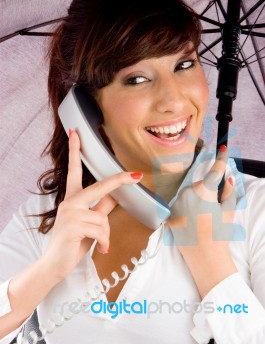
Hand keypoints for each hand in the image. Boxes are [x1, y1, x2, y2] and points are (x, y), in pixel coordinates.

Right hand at [41, 130, 142, 280]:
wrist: (54, 265)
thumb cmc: (72, 242)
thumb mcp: (88, 223)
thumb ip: (99, 208)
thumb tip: (114, 196)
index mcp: (72, 199)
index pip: (73, 170)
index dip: (75, 151)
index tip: (75, 133)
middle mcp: (70, 202)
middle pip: (99, 187)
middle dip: (119, 180)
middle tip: (136, 176)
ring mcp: (70, 213)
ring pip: (103, 218)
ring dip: (105, 234)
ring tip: (99, 244)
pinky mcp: (73, 226)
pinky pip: (101, 231)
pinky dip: (104, 243)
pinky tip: (98, 249)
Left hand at [168, 146, 237, 296]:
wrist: (204, 256)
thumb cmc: (219, 234)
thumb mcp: (228, 211)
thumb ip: (228, 191)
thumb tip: (227, 178)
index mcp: (203, 190)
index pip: (214, 171)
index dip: (221, 159)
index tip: (223, 148)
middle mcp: (187, 193)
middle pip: (199, 184)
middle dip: (207, 190)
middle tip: (213, 207)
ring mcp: (176, 203)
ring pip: (188, 194)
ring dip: (196, 199)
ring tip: (202, 217)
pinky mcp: (170, 213)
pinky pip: (180, 204)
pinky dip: (186, 208)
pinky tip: (193, 221)